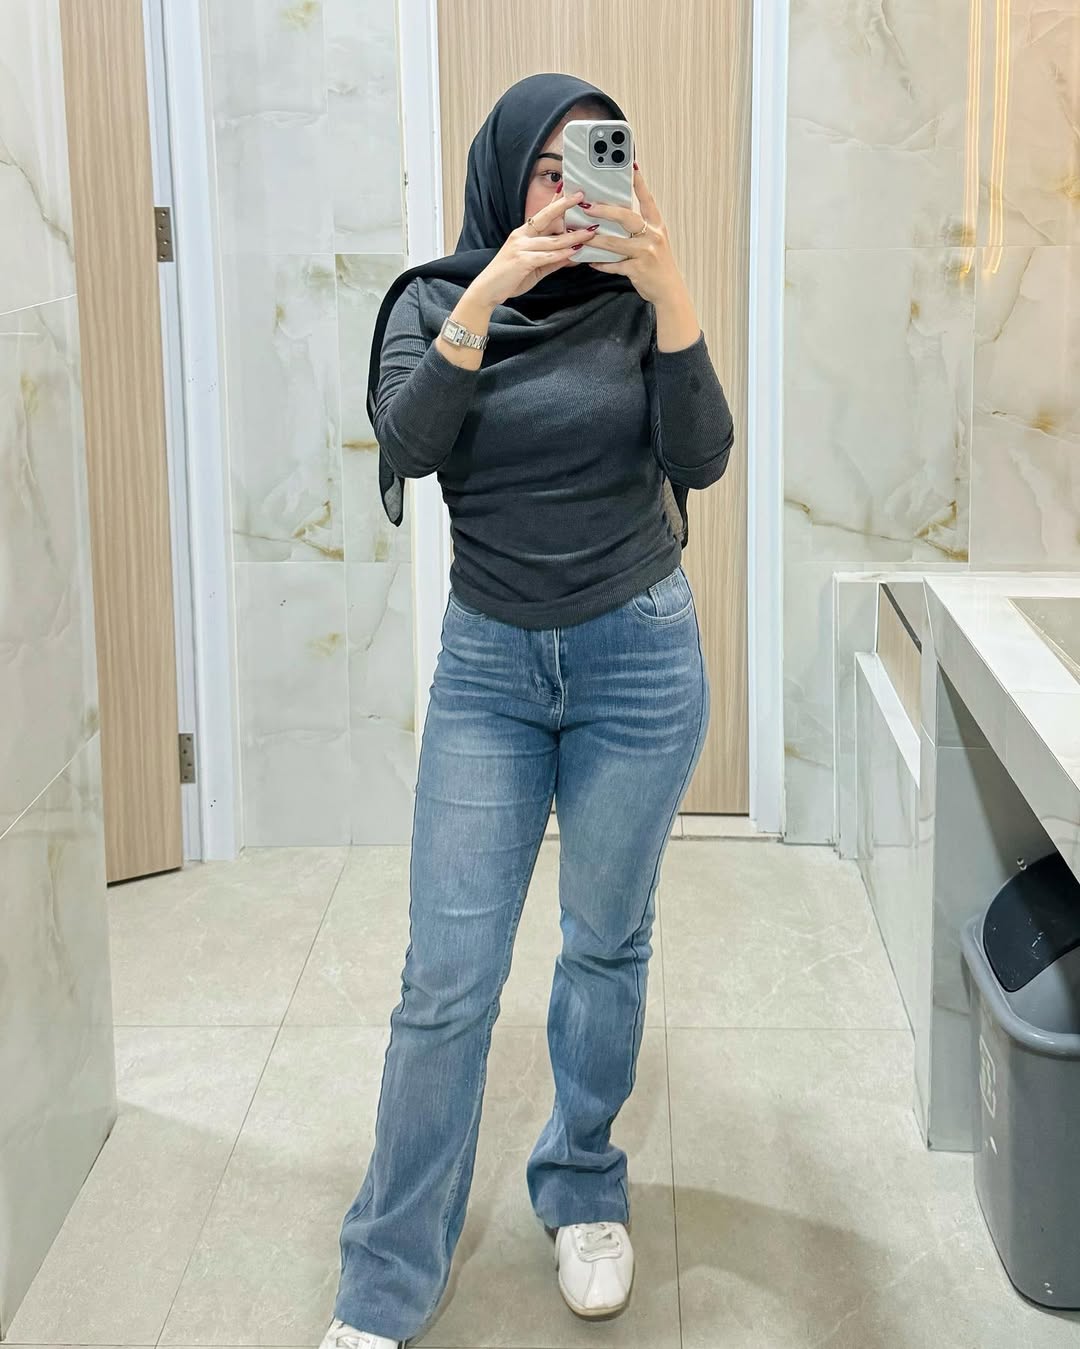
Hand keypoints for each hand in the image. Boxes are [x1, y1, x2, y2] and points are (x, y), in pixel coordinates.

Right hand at [469, 189, 597, 307]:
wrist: (487, 290)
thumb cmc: (509, 278)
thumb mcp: (534, 267)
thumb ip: (552, 260)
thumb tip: (571, 255)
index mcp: (523, 234)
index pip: (542, 214)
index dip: (556, 203)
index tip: (569, 192)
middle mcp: (521, 236)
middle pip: (546, 217)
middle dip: (564, 205)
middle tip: (580, 196)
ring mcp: (521, 247)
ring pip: (551, 240)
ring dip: (572, 237)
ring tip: (589, 233)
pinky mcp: (522, 261)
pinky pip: (546, 256)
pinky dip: (561, 255)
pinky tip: (574, 252)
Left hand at [583, 164, 685, 306]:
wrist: (669, 290)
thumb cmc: (659, 264)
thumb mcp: (655, 241)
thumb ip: (640, 228)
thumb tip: (617, 215)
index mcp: (656, 225)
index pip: (647, 199)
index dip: (639, 182)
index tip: (630, 165)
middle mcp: (652, 236)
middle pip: (627, 217)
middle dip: (605, 211)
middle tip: (587, 206)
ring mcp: (645, 253)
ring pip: (615, 243)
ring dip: (595, 239)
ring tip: (579, 234)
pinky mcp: (637, 270)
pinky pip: (614, 265)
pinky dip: (601, 263)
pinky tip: (590, 261)